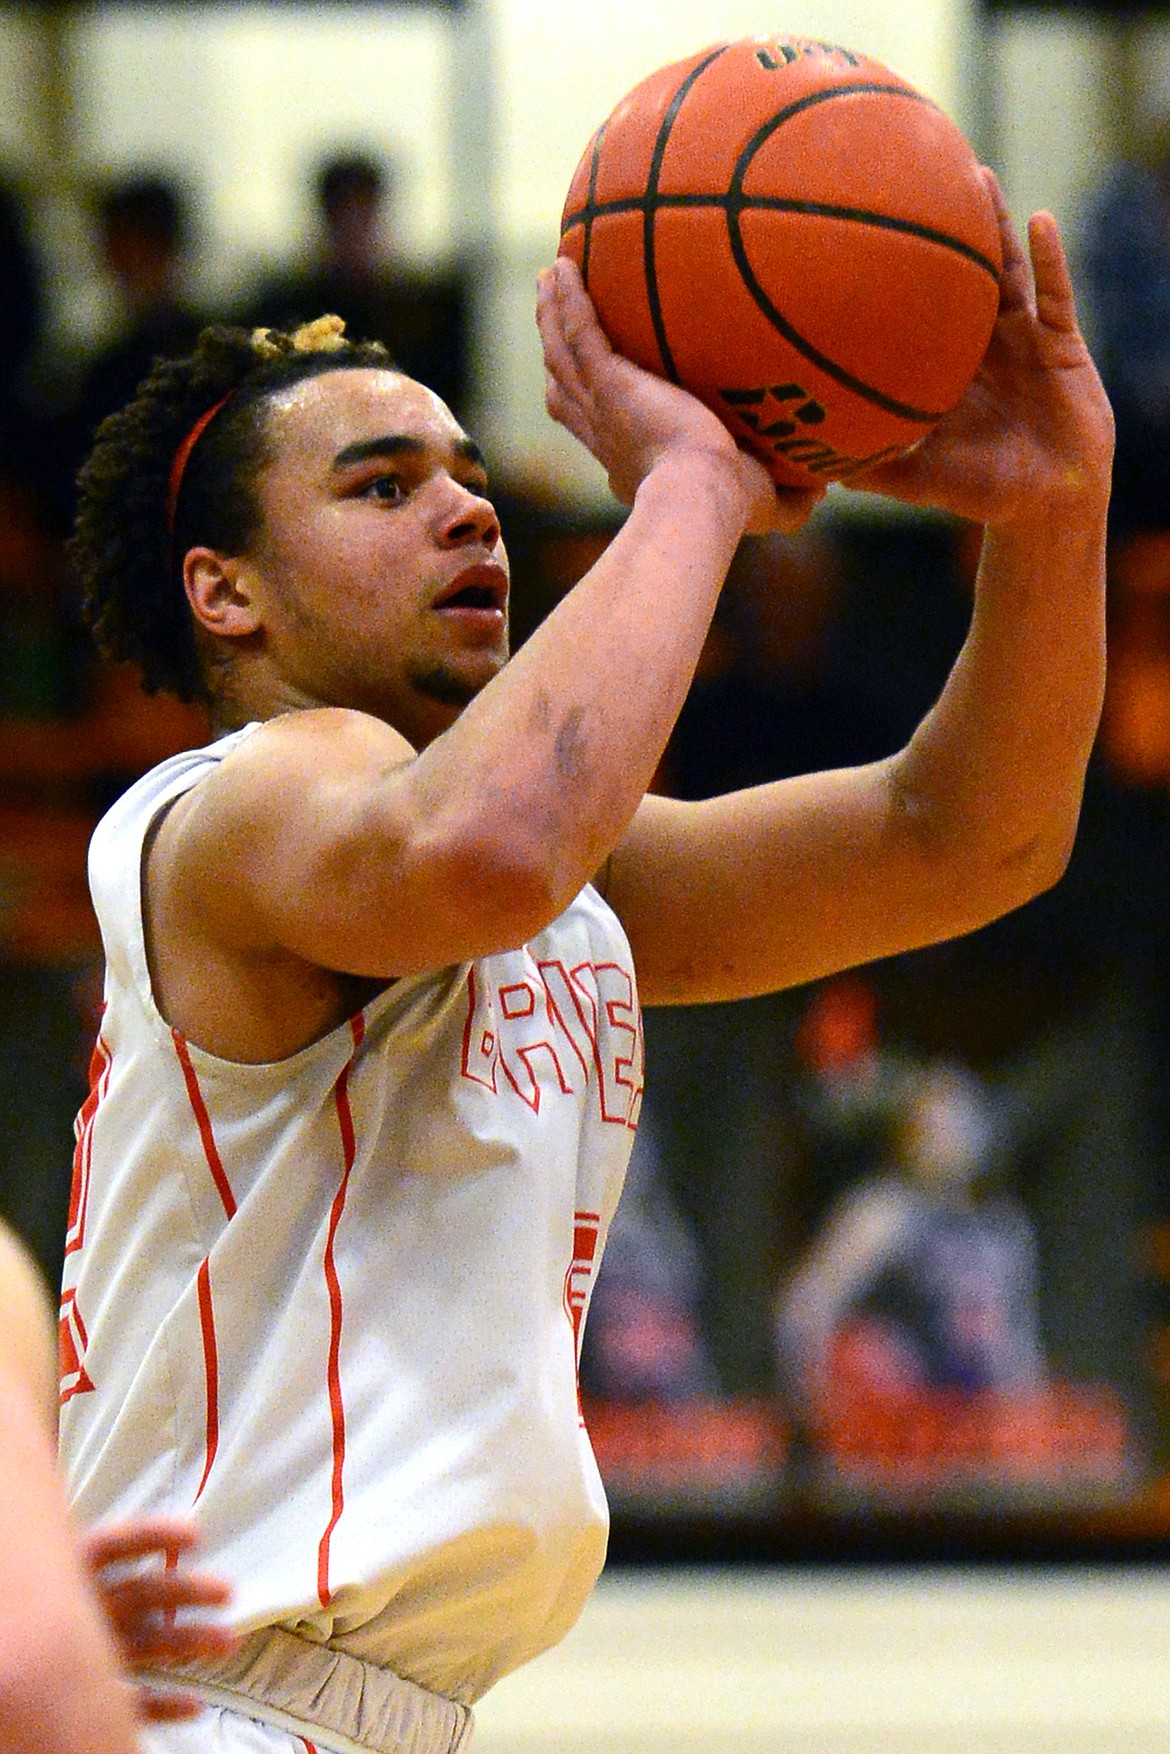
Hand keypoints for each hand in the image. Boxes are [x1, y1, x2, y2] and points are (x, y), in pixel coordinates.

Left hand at [81, 1516, 235, 1722]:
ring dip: (188, 1642)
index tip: (196, 1536)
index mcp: (66, 1577)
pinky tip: (196, 1704)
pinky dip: (165, 1703)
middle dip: (187, 1591)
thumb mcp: (34, 1599)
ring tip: (230, 1644)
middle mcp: (84, 1610)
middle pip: (142, 1593)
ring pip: (147, 1643)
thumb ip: (74, 1575)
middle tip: (228, 1592)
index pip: (112, 1546)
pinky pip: (133, 1700)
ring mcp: (91, 1653)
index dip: (152, 1537)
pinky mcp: (93, 1697)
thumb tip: (98, 1565)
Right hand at [537, 256, 821, 534]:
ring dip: (550, 316)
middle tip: (551, 316)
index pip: (602, 426)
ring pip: (563, 353)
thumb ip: (791, 499)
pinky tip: (562, 266)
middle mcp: (607, 433)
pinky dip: (566, 301)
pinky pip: (579, 331)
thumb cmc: (731, 509)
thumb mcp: (765, 506)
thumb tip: (821, 492)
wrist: (701, 498)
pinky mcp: (608, 382)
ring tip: (548, 279)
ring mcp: (603, 406)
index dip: (593, 402)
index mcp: (632, 459)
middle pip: (567, 384)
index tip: (600, 379)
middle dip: (557, 351)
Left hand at [853, 171, 1113, 526]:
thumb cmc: (983, 494)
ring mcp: (1021, 338)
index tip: (856, 235)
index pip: (911, 313)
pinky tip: (1041, 220)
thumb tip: (818, 470)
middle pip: (954, 275)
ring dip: (993, 223)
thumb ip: (876, 470)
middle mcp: (979, 343)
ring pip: (1004, 269)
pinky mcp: (1060, 342)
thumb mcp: (921, 480)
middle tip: (910, 175)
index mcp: (941, 366)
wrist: (1047, 503)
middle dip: (937, 228)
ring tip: (974, 174)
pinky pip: (1055, 293)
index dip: (889, 276)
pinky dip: (1050, 259)